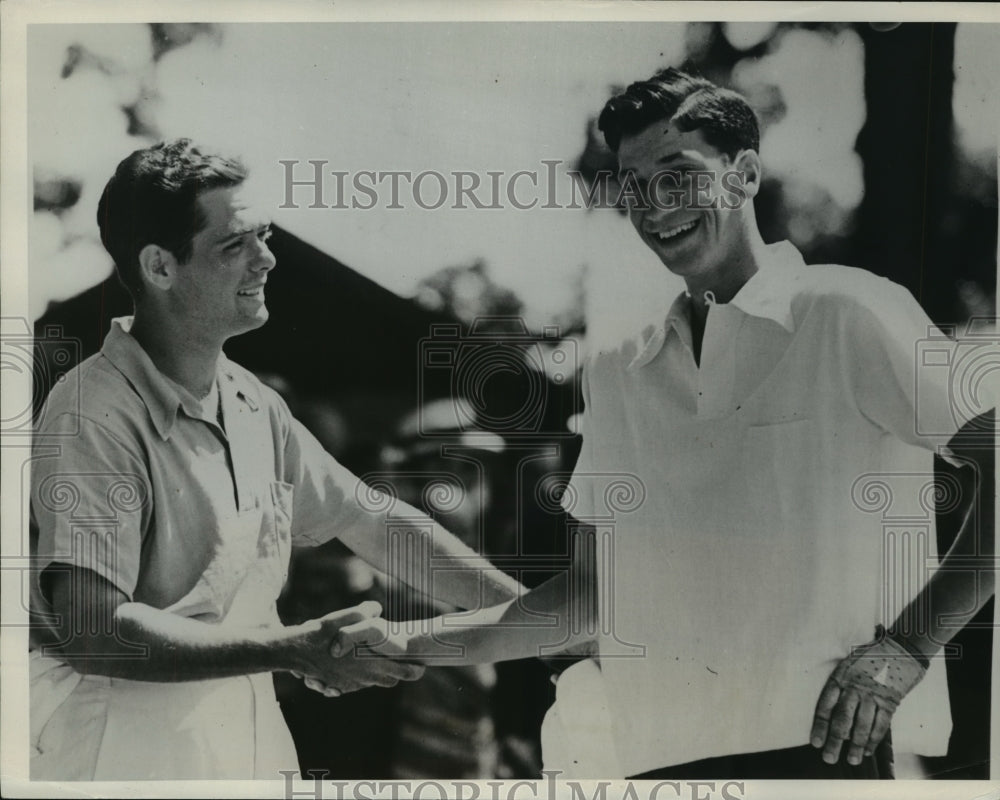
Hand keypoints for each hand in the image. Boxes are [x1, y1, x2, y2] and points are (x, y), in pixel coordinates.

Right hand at [292, 601, 424, 695]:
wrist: (297, 651)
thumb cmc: (325, 634)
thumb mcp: (349, 615)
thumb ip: (368, 612)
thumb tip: (378, 609)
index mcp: (373, 664)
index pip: (404, 672)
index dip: (415, 670)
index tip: (422, 666)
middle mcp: (365, 678)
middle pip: (391, 680)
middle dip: (398, 672)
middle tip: (402, 661)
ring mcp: (352, 684)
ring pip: (374, 683)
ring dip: (379, 673)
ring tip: (377, 658)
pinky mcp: (340, 686)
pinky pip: (358, 684)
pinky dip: (361, 675)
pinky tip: (356, 662)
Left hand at [810, 626, 926, 764]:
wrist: (901, 649)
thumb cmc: (871, 656)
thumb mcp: (849, 663)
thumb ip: (841, 684)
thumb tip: (831, 710)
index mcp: (841, 677)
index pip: (826, 704)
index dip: (820, 725)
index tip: (815, 742)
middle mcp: (855, 687)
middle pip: (842, 718)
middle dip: (835, 741)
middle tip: (829, 758)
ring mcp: (873, 695)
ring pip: (862, 725)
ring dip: (855, 745)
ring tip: (850, 760)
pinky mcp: (890, 701)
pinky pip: (881, 725)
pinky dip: (874, 739)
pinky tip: (867, 750)